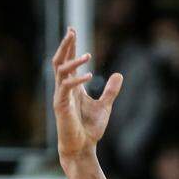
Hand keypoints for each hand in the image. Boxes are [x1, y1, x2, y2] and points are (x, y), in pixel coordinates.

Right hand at [52, 28, 123, 161]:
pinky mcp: (61, 106)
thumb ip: (110, 91)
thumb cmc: (89, 130)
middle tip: (72, 30)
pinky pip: (66, 88)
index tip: (73, 30)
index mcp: (72, 87)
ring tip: (87, 53)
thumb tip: (119, 74)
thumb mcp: (105, 106)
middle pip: (60, 61)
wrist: (82, 148)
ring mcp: (60, 96)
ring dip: (72, 60)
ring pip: (60, 71)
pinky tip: (90, 75)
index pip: (68, 62)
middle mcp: (63, 89)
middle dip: (65, 45)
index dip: (71, 47)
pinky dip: (77, 80)